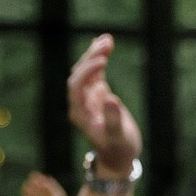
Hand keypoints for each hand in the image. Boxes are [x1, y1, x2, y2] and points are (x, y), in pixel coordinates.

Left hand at [68, 35, 142, 174]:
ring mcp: (88, 97)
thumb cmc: (119, 149)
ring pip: (86, 70)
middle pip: (79, 74)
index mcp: (80, 114)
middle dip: (91, 58)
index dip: (87, 72)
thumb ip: (113, 120)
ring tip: (108, 39)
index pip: (76, 86)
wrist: (119, 156)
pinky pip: (96, 72)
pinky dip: (100, 58)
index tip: (103, 61)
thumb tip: (110, 98)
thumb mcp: (119, 137)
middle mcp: (80, 103)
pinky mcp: (98, 93)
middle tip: (107, 44)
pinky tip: (107, 43)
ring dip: (95, 54)